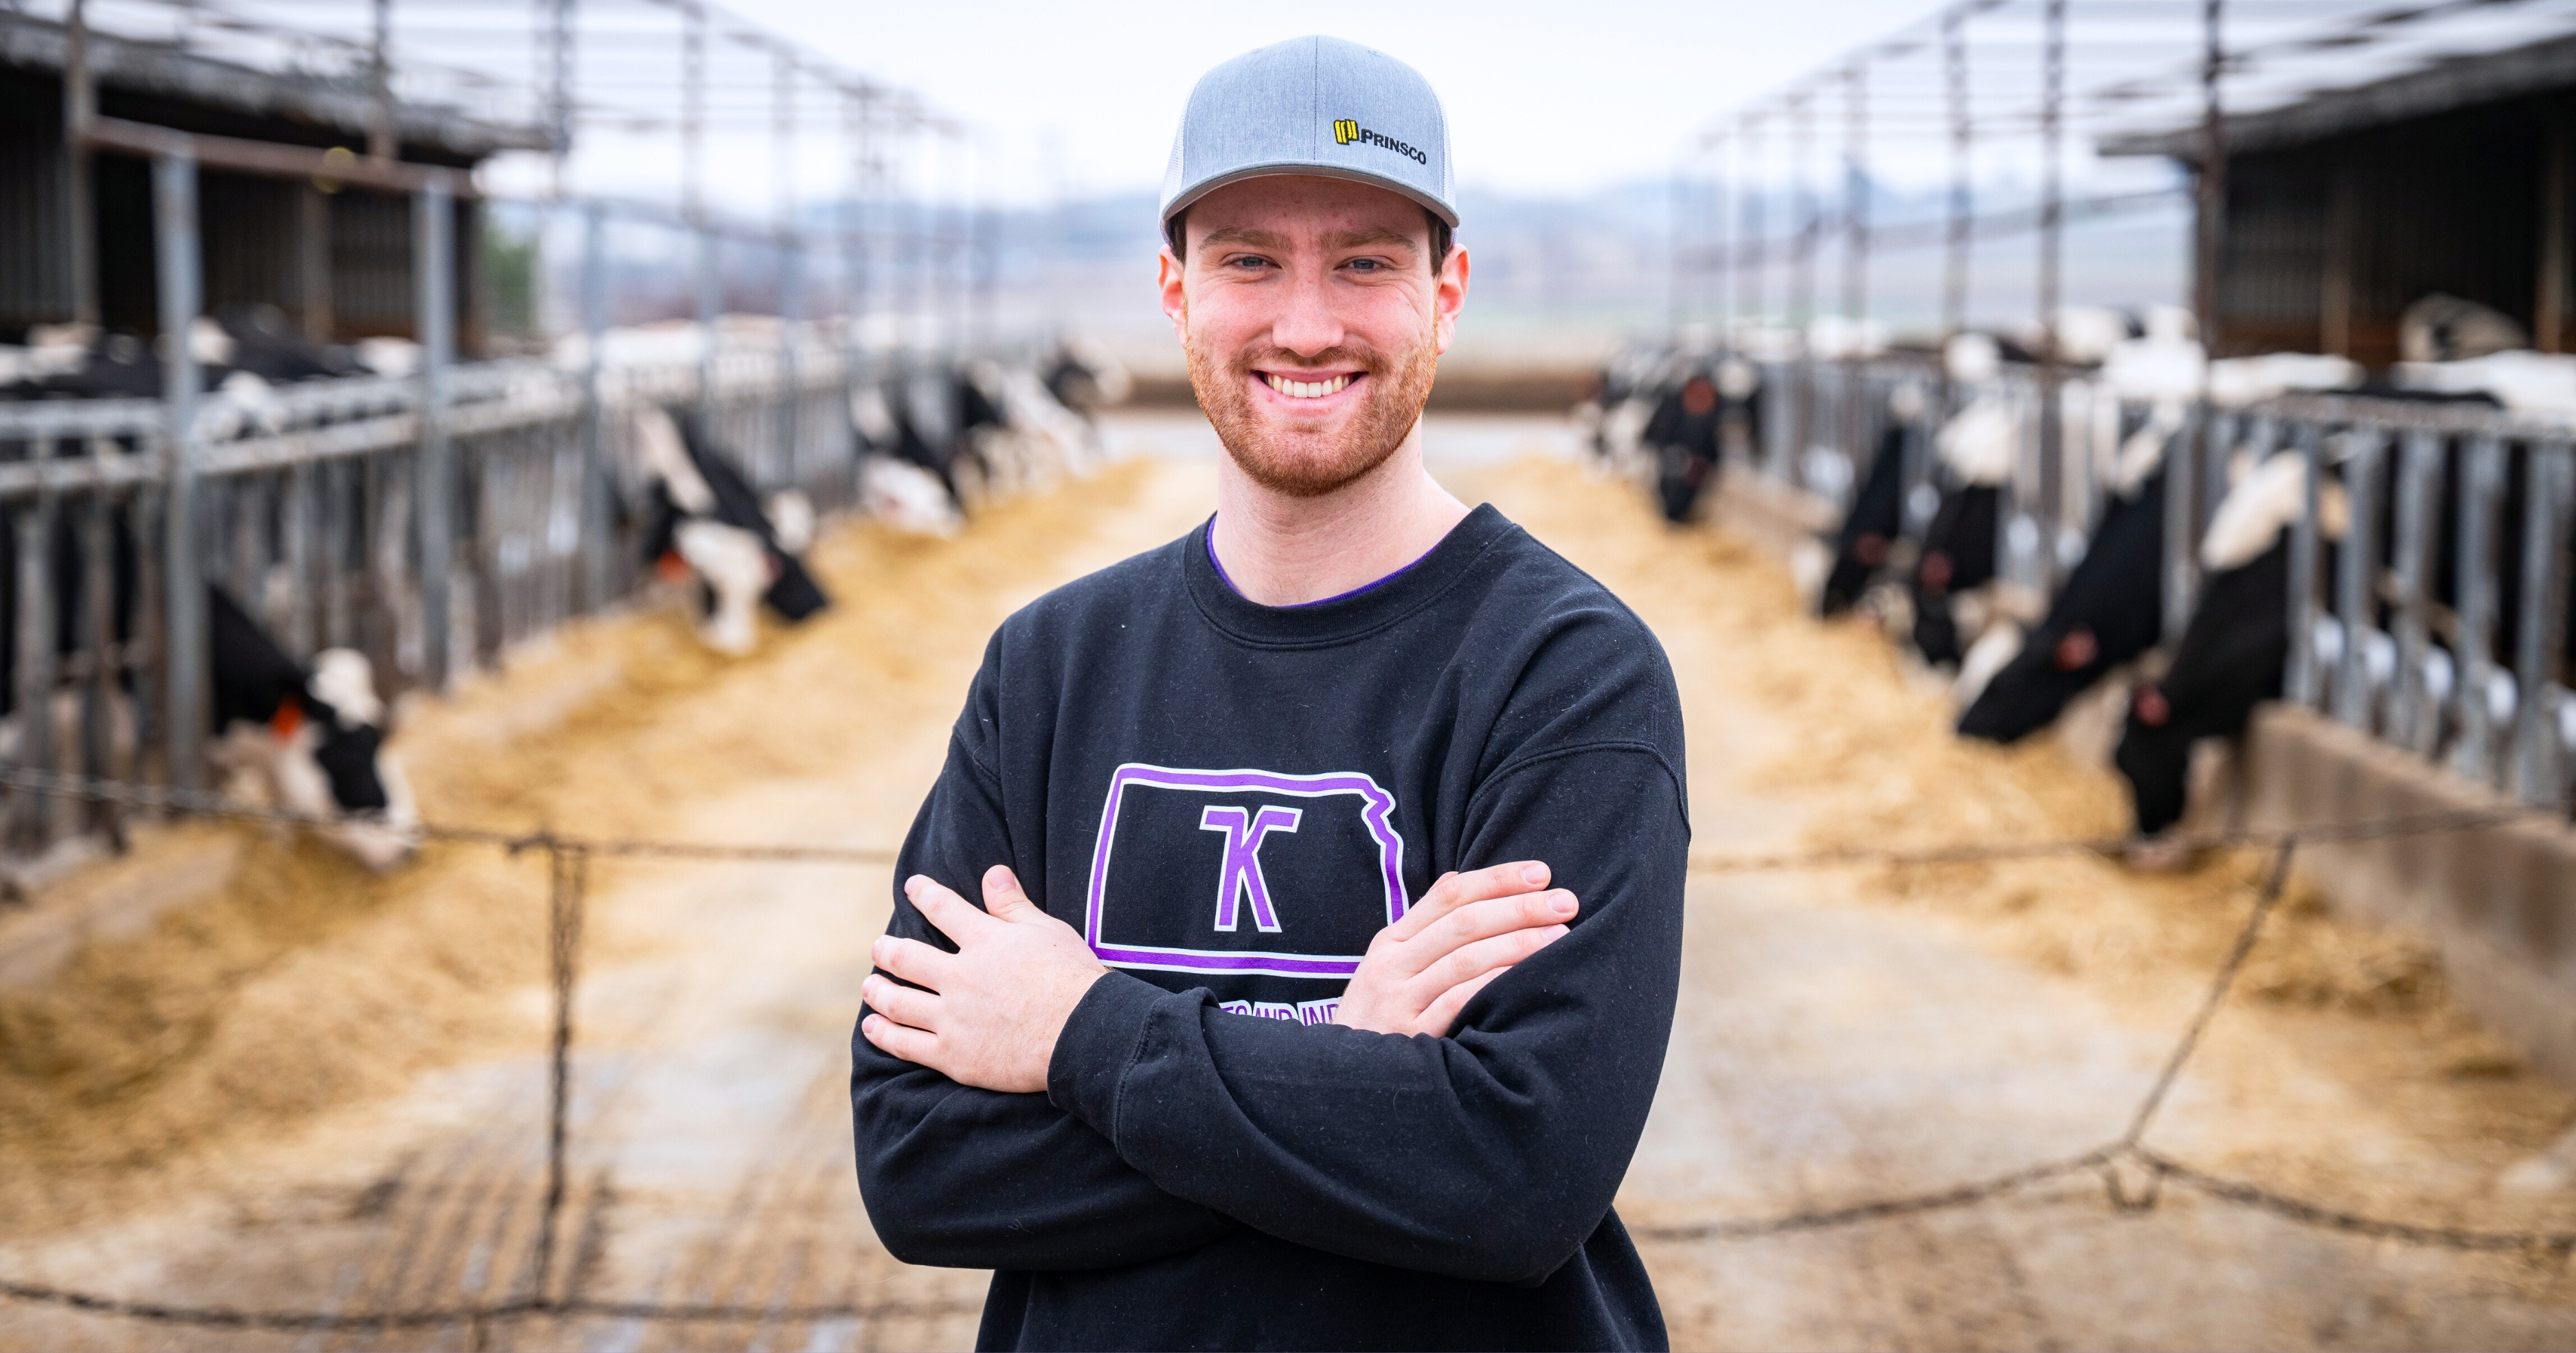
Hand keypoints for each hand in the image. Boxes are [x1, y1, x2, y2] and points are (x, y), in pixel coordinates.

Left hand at [860, 866, 1109, 1093]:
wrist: (1083, 1036)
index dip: (924, 894)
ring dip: (878, 991)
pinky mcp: (953, 1056)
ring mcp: (952, 1018)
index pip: (943, 908)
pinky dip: (884, 1034)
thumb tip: (992, 872)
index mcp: (984, 941)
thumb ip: (1013, 905)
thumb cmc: (1073, 980)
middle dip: (886, 950)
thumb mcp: (1047, 931)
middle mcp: (960, 976)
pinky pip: (906, 1044)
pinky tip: (873, 1027)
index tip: (912, 887)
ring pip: (898, 1001)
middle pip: (907, 957)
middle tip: (877, 948)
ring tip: (870, 986)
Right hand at [1332, 861, 1576, 1036]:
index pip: (1449, 895)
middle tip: (1566, 902)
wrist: (1339, 1082)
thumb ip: (1427, 932)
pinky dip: (1494, 984)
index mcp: (1391, 941)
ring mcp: (1398, 1000)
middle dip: (1519, 907)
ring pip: (1465, 958)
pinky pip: (1458, 1002)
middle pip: (1463, 922)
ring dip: (1518, 943)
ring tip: (1560, 936)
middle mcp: (1392, 965)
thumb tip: (1471, 885)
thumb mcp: (1390, 971)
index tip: (1541, 873)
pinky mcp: (1410, 1037)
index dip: (1497, 879)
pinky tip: (1527, 978)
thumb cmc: (1378, 1022)